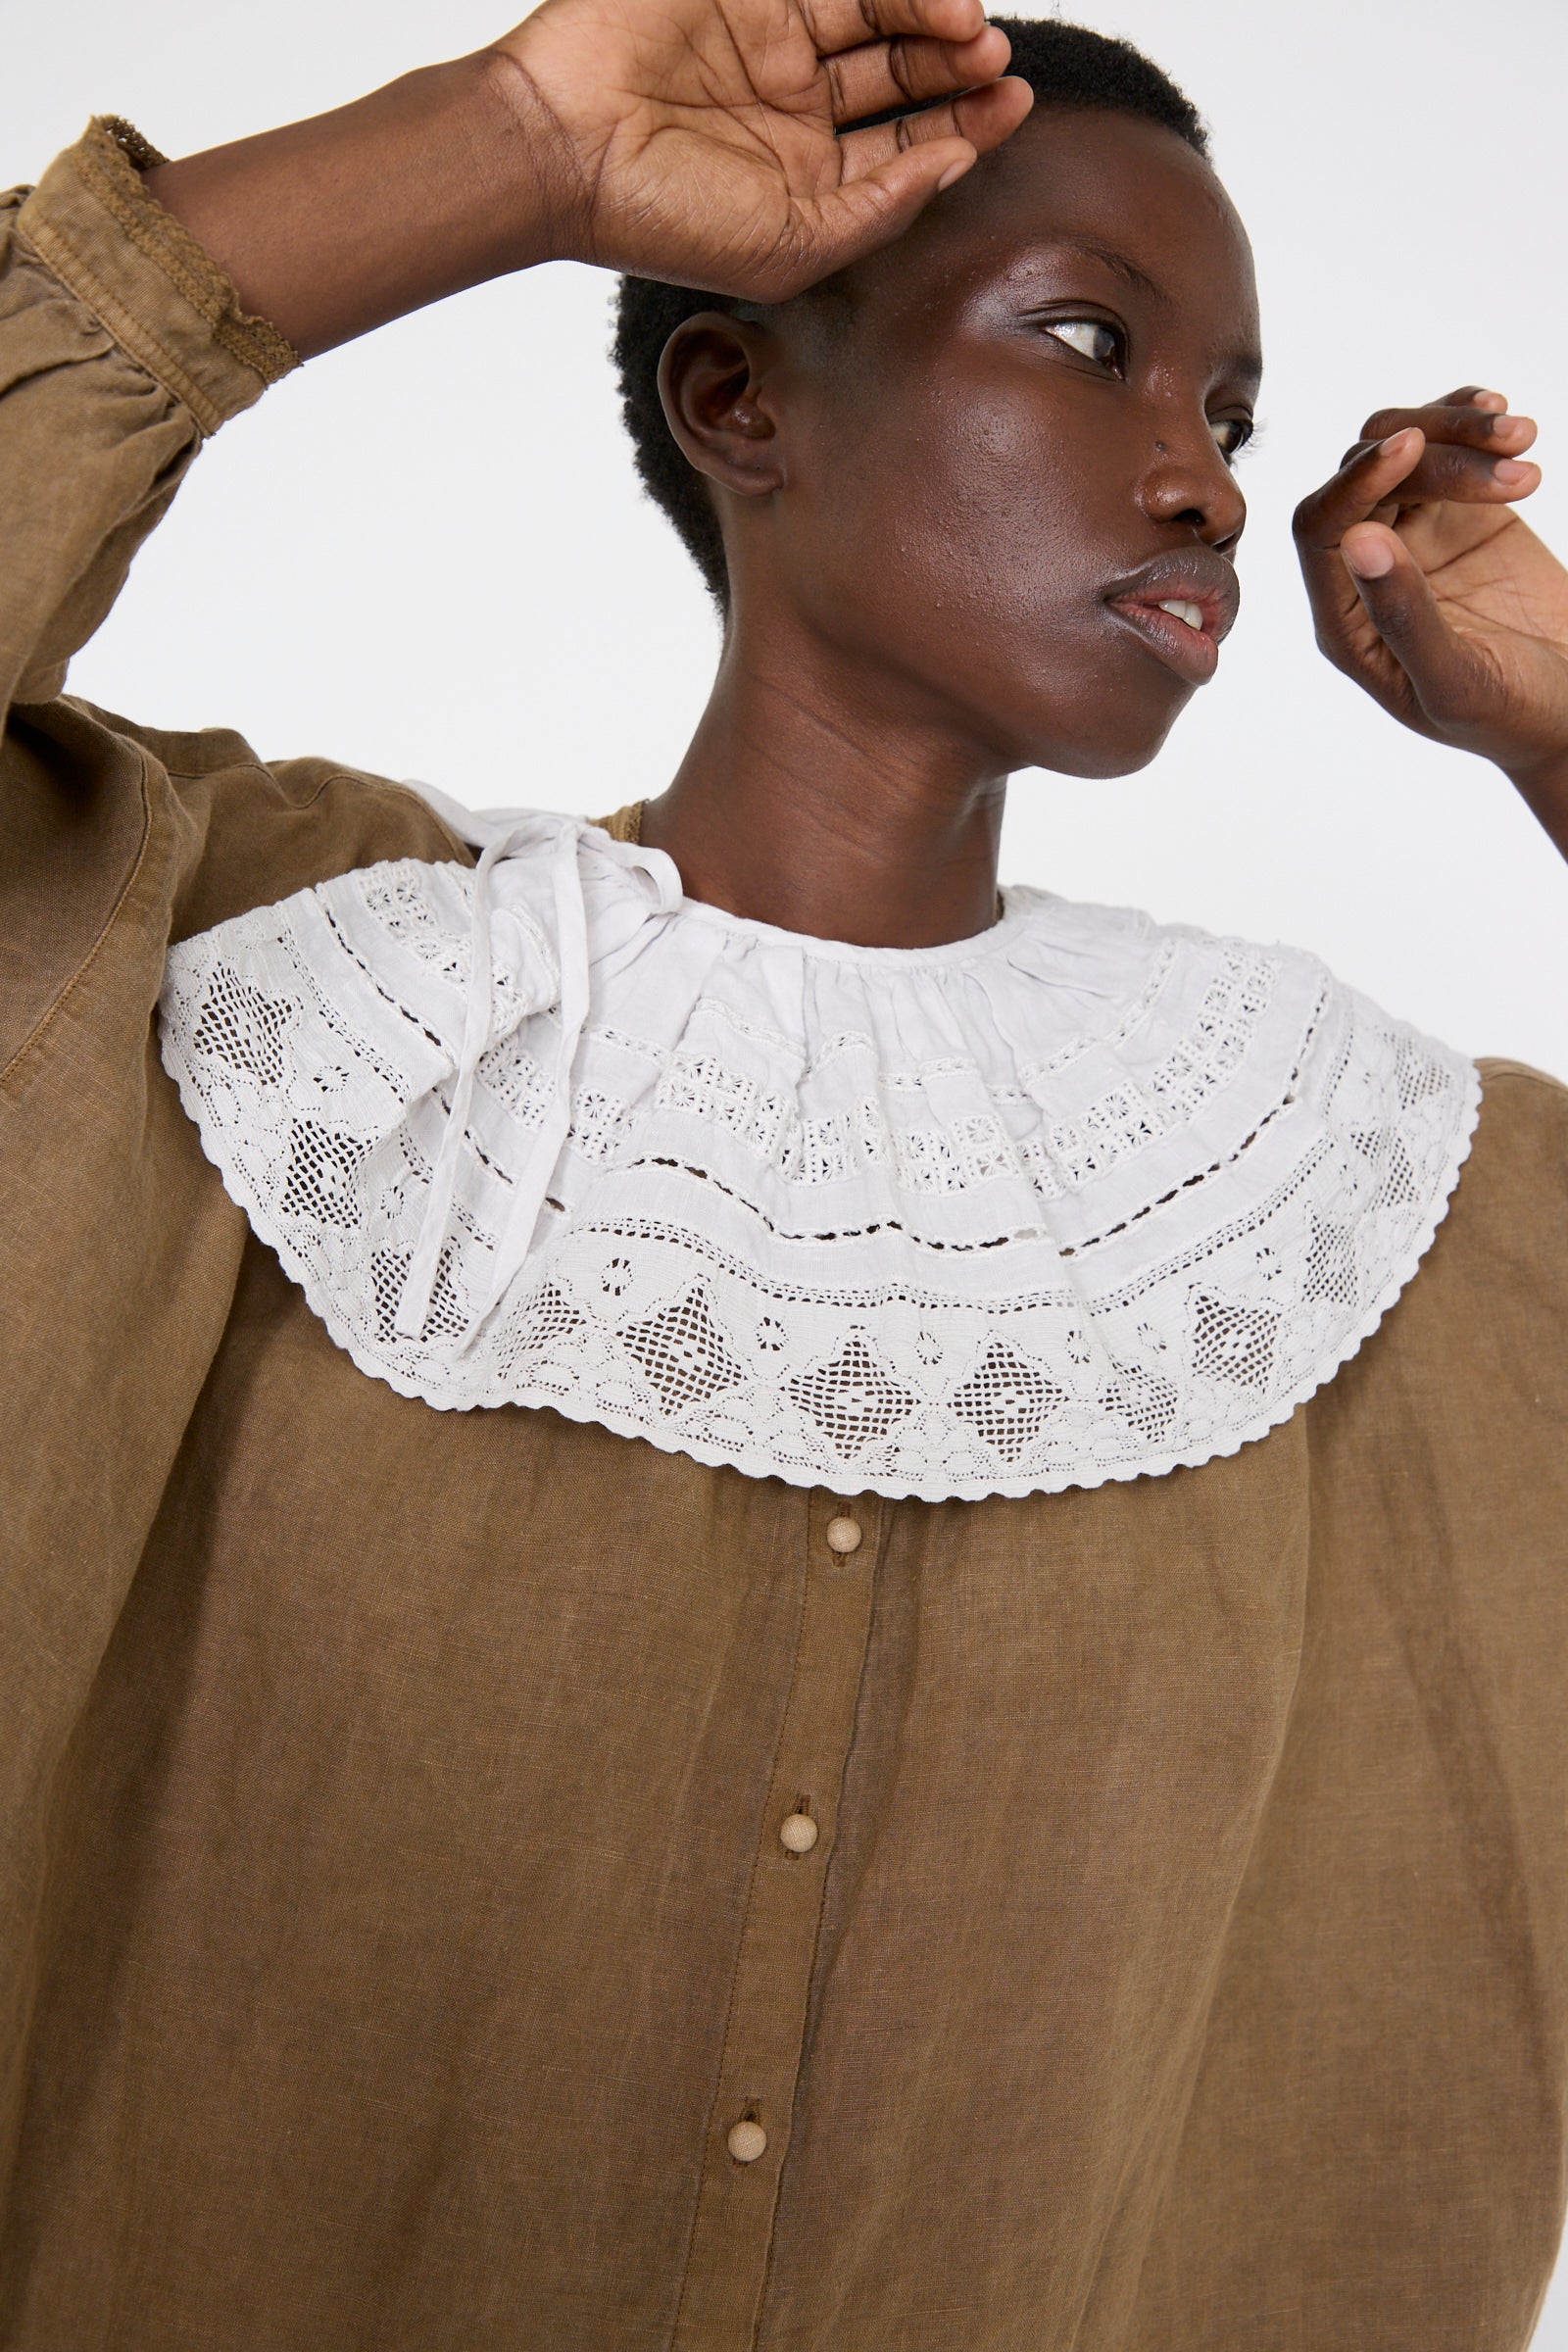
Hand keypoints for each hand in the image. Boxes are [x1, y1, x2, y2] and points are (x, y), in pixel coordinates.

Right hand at [492, 0, 1032, 300]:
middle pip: (905, 73)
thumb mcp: (791, 247)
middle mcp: (797, 106)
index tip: (1012, 103)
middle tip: (994, 59)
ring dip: (932, 14)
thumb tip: (956, 165)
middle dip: (959, 64)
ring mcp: (771, 39)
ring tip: (969, 25)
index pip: (909, 143)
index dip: (968, 122)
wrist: (561, 146)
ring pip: (878, 13)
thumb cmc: (661, 218)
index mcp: (809, 178)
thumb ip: (878, 209)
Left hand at [1293, 389, 1567, 849]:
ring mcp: (1410, 535)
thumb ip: (1405, 617)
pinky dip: (1469, 420)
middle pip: (1362, 475)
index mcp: (1344, 621)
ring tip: (1524, 437)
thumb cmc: (1511, 715)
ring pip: (1401, 448)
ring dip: (1456, 428)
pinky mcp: (1456, 513)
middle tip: (1516, 448)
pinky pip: (1445, 448)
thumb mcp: (1457, 680)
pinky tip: (1508, 422)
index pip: (1319, 530)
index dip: (1355, 481)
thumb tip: (1359, 540)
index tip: (1414, 445)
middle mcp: (1364, 571)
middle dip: (1433, 448)